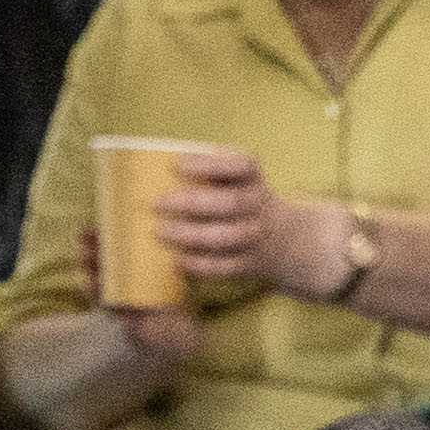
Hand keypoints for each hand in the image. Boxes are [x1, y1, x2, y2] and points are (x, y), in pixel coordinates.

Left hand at [144, 143, 292, 292]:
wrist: (283, 236)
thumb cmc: (235, 197)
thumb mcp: (232, 178)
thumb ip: (202, 170)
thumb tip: (146, 170)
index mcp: (251, 176)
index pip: (242, 164)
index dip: (211, 163)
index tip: (177, 164)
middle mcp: (258, 203)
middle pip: (232, 202)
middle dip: (192, 203)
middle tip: (158, 203)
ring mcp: (256, 234)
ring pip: (229, 236)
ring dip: (192, 235)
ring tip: (161, 232)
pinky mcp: (251, 262)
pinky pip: (228, 266)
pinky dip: (202, 264)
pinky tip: (179, 259)